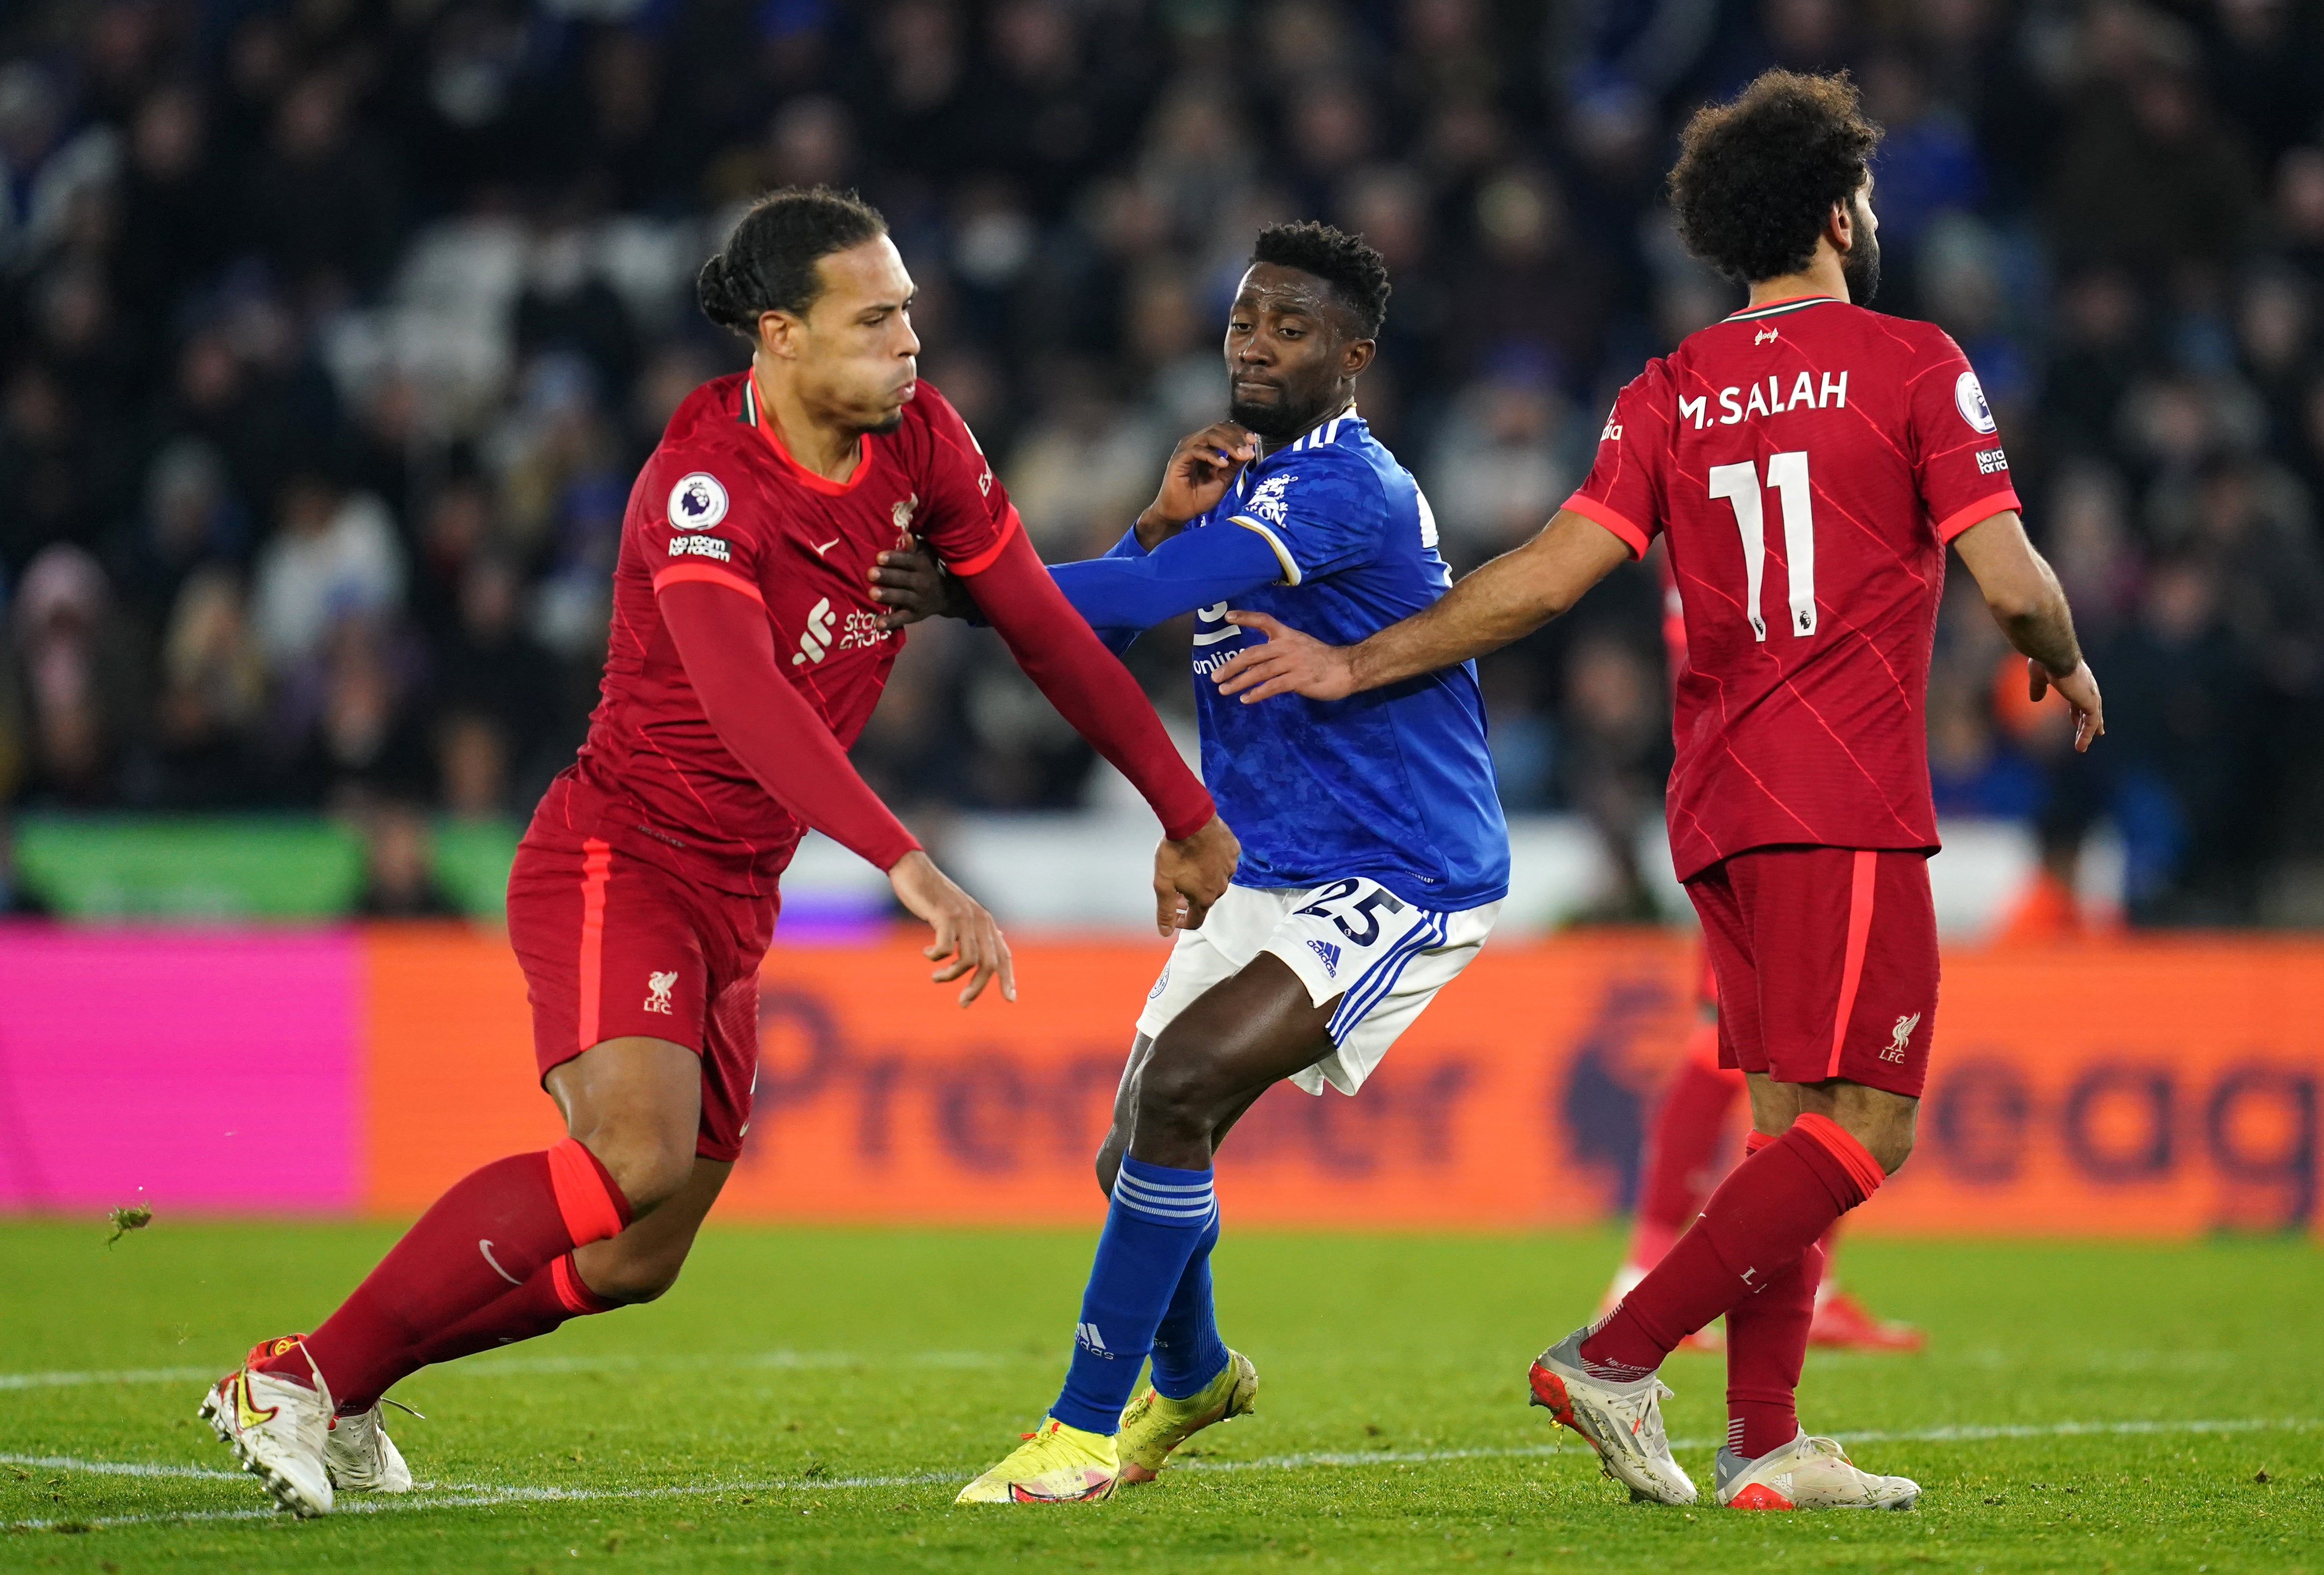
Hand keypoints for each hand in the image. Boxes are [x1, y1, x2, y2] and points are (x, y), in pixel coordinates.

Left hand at [869, 534, 977, 629]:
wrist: (946, 596)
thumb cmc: (928, 571)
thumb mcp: (925, 557)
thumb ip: (914, 548)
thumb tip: (906, 534)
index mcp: (923, 566)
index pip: (909, 561)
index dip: (895, 559)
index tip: (879, 557)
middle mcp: (923, 583)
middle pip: (904, 579)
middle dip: (887, 576)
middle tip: (870, 573)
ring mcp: (919, 600)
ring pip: (903, 598)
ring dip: (888, 596)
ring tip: (872, 593)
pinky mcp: (915, 615)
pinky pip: (903, 618)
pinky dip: (891, 622)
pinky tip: (878, 624)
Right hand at [887, 850, 1014, 1005]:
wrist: (914, 871)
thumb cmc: (934, 895)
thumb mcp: (961, 913)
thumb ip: (977, 927)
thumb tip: (998, 937)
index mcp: (986, 923)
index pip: (1004, 956)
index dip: (1009, 979)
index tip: (1011, 1000)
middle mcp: (980, 921)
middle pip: (989, 965)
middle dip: (977, 988)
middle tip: (964, 1003)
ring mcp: (963, 918)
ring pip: (969, 961)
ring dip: (951, 976)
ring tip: (936, 977)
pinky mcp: (945, 916)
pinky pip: (946, 949)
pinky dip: (936, 957)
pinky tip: (927, 953)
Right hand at [1136, 422, 1258, 548]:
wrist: (1179, 513)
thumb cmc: (1198, 498)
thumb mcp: (1223, 480)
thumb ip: (1234, 465)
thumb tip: (1248, 451)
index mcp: (1205, 446)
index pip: (1223, 429)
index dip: (1239, 432)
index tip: (1253, 441)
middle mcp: (1195, 443)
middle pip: (1218, 429)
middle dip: (1236, 437)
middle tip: (1249, 448)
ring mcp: (1186, 449)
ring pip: (1209, 436)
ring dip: (1228, 444)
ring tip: (1240, 454)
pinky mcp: (1179, 459)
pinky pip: (1197, 450)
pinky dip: (1212, 456)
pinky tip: (1223, 464)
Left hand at [1151, 814, 1239, 936]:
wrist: (1191, 821)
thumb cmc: (1175, 853)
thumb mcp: (1163, 885)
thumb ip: (1165, 911)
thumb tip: (1165, 933)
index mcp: (1205, 898)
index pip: (1196, 920)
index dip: (1182, 921)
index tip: (1173, 915)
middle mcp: (1221, 886)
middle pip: (1205, 899)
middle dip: (1190, 898)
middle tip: (1176, 887)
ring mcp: (1230, 868)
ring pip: (1216, 879)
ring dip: (1203, 878)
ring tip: (1189, 866)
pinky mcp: (1233, 851)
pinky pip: (1224, 861)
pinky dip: (1214, 861)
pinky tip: (1202, 852)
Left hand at [1208, 610, 1356, 702]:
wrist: (1346, 669)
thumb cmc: (1321, 659)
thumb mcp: (1299, 646)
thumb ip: (1277, 651)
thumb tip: (1253, 663)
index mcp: (1287, 635)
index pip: (1264, 621)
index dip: (1246, 617)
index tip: (1229, 615)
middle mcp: (1287, 646)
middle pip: (1253, 653)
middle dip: (1232, 665)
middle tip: (1215, 676)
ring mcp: (1293, 663)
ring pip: (1260, 672)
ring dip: (1239, 682)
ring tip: (1224, 689)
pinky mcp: (1298, 680)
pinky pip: (1273, 687)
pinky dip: (1257, 693)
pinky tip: (1246, 699)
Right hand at [2032, 658, 2103, 752]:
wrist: (2055, 654)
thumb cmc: (2046, 660)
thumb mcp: (2038, 677)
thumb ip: (2038, 688)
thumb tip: (2035, 700)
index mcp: (2075, 679)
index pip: (2079, 697)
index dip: (2077, 710)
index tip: (2076, 720)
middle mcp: (2086, 686)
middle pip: (2091, 708)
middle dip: (2091, 721)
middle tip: (2097, 732)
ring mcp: (2089, 694)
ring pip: (2092, 718)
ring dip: (2088, 732)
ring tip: (2082, 746)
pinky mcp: (2090, 702)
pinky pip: (2091, 723)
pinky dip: (2087, 735)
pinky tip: (2082, 746)